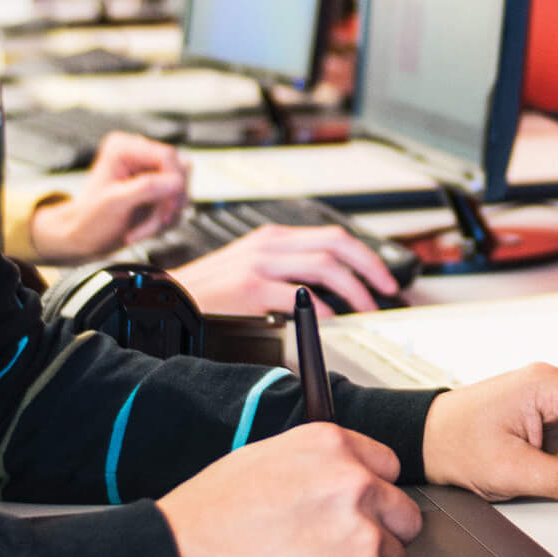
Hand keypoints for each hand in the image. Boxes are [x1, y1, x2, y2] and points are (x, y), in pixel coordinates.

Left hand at [27, 132, 187, 257]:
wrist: (82, 239)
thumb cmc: (87, 220)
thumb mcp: (114, 203)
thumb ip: (145, 188)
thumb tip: (175, 181)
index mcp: (123, 149)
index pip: (167, 156)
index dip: (173, 182)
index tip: (169, 206)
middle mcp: (138, 156)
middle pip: (179, 172)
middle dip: (168, 203)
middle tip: (156, 222)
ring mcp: (149, 174)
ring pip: (180, 190)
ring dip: (166, 215)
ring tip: (142, 229)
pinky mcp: (156, 190)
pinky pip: (177, 203)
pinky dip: (165, 221)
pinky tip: (144, 228)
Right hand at [157, 422, 422, 556]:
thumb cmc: (205, 519)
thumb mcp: (261, 461)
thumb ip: (314, 467)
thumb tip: (340, 477)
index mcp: (331, 447)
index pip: (389, 468)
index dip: (371, 496)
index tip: (356, 512)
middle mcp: (355, 485)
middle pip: (403, 517)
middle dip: (377, 536)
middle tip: (334, 552)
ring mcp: (362, 536)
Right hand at [170, 225, 400, 314]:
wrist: (171, 297)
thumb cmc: (210, 289)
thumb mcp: (251, 266)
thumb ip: (286, 268)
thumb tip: (329, 289)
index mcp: (273, 236)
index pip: (333, 236)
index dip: (365, 256)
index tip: (382, 278)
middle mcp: (270, 244)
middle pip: (337, 245)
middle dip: (370, 268)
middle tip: (386, 291)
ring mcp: (260, 264)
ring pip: (324, 266)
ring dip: (353, 290)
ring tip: (364, 309)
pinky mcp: (250, 289)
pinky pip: (297, 296)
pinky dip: (320, 308)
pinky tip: (329, 320)